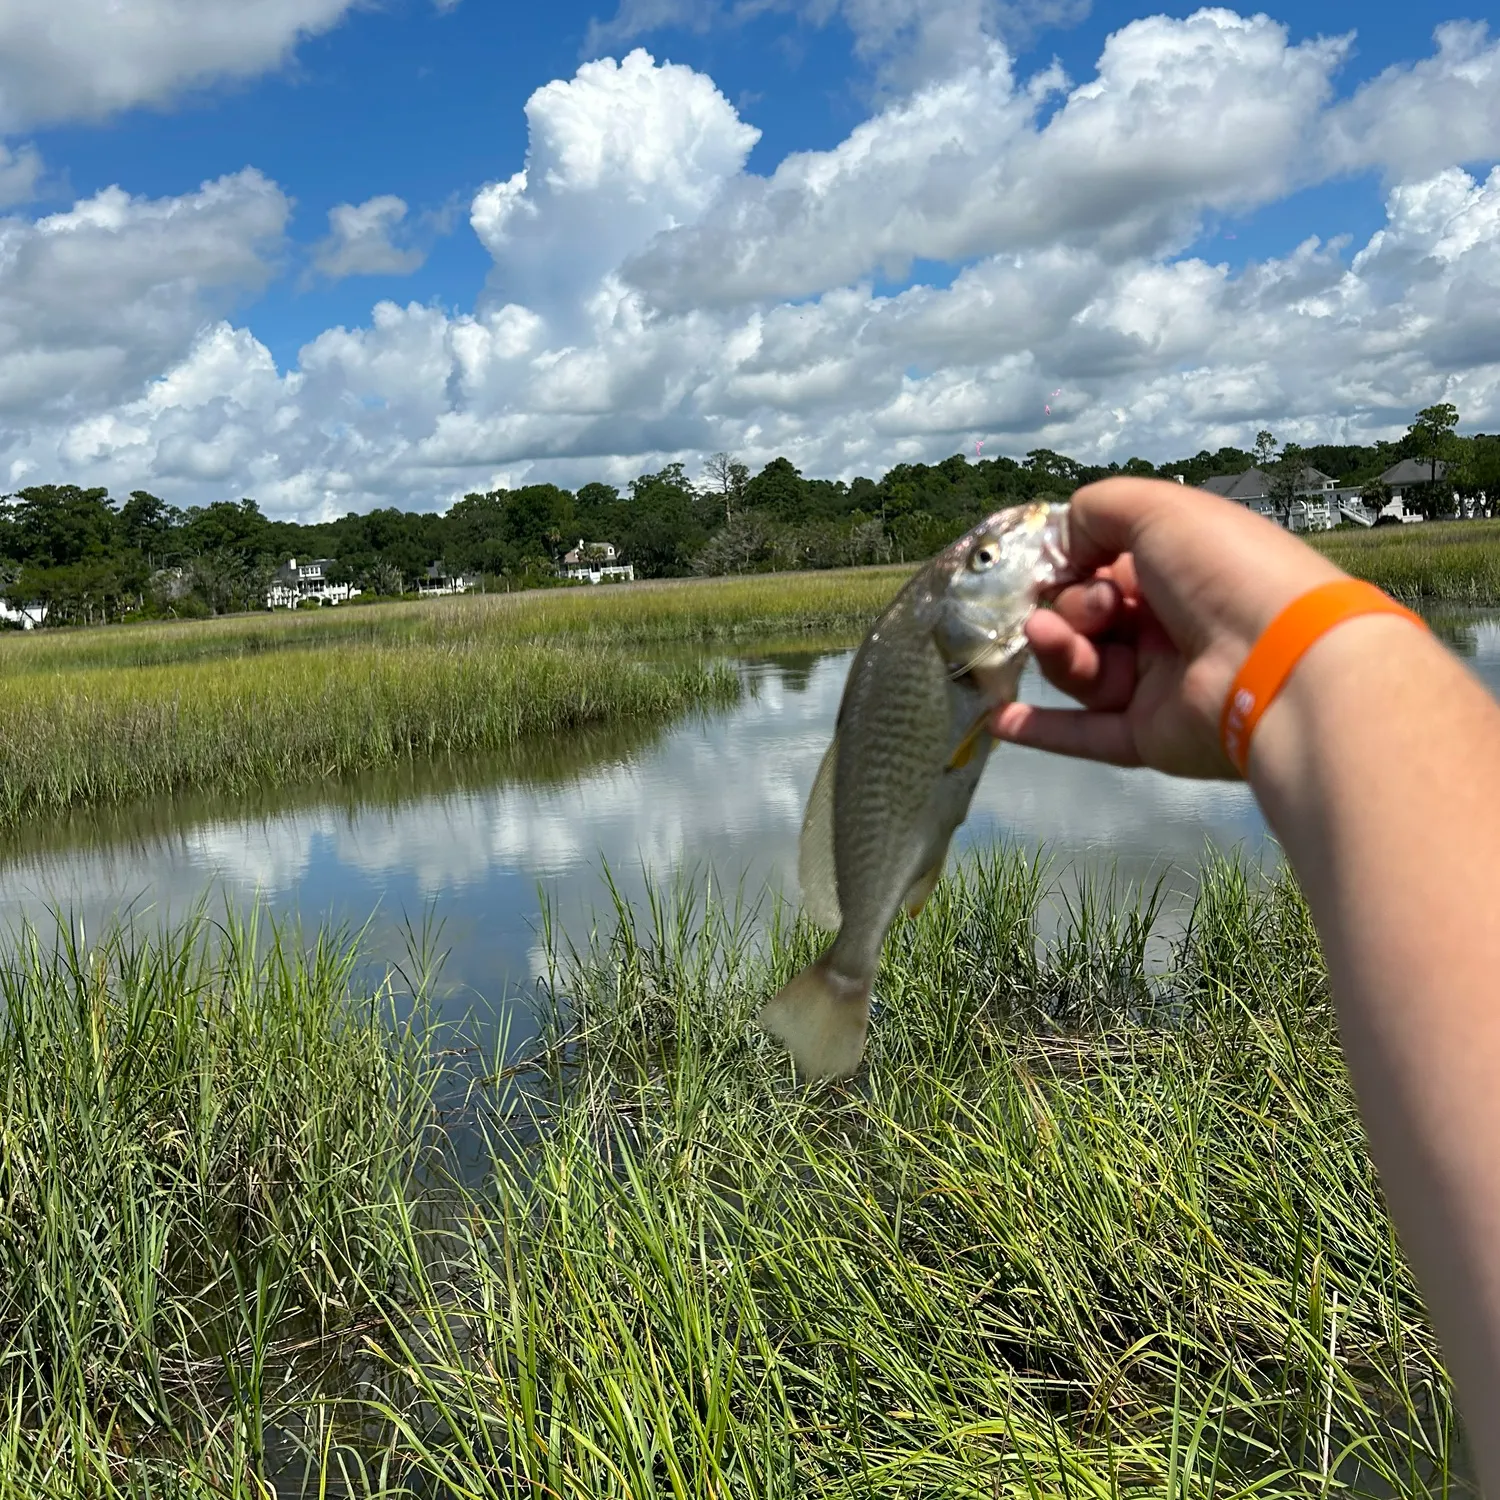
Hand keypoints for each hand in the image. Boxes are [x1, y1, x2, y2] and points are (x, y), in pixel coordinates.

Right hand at [988, 477, 1346, 777]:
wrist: (1275, 660)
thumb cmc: (1222, 570)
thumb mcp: (1156, 508)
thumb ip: (1092, 512)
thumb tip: (1060, 553)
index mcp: (1178, 569)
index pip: (1102, 565)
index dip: (1070, 564)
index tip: (1051, 565)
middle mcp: (1168, 625)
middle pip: (1085, 618)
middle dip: (1070, 607)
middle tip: (1095, 607)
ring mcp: (1158, 684)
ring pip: (1081, 668)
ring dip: (1056, 651)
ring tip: (1050, 638)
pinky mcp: (1149, 737)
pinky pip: (1085, 734)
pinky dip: (1040, 730)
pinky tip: (998, 719)